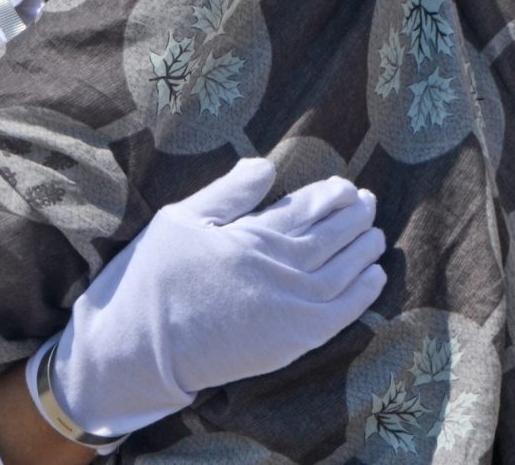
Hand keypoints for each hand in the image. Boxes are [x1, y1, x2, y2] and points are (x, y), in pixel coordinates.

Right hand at [32, 158, 386, 436]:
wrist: (139, 349)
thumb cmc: (156, 276)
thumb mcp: (182, 219)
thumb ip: (229, 193)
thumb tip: (266, 165)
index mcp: (254, 238)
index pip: (308, 209)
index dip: (332, 195)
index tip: (344, 186)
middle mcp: (280, 273)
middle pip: (333, 239)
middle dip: (355, 217)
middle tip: (367, 202)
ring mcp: (288, 312)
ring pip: (343, 274)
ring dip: (364, 251)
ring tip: (375, 233)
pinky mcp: (288, 344)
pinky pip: (339, 317)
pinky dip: (363, 295)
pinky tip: (373, 278)